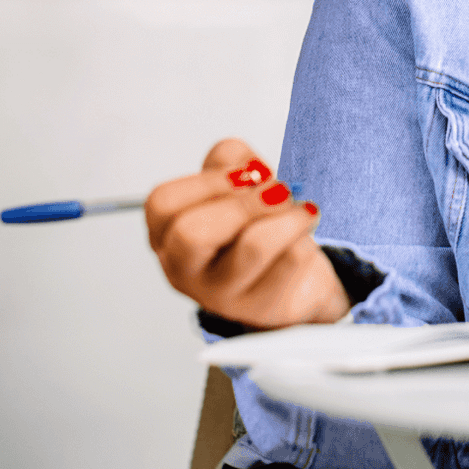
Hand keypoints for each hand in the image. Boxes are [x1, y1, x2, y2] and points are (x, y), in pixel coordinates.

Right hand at [145, 138, 349, 329]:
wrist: (292, 278)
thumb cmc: (253, 226)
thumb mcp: (233, 184)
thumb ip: (230, 160)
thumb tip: (250, 167)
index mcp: (167, 236)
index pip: (163, 205)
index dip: (207, 182)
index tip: (247, 173)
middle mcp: (184, 271)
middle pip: (194, 233)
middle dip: (245, 202)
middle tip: (279, 190)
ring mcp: (220, 296)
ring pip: (252, 247)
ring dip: (287, 216)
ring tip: (304, 210)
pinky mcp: (262, 308)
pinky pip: (290, 261)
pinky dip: (305, 239)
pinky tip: (305, 238)